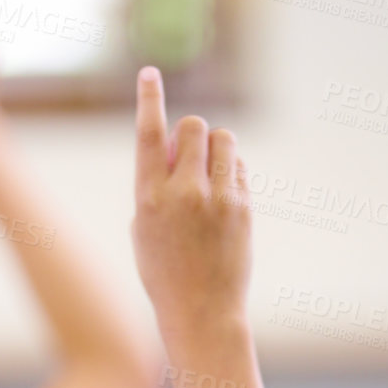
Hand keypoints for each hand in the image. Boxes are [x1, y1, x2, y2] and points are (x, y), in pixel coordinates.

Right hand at [132, 69, 251, 344]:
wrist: (201, 313)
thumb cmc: (165, 274)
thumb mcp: (144, 231)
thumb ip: (155, 186)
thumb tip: (173, 149)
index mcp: (149, 199)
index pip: (148, 136)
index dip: (148, 99)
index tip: (149, 73)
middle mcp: (183, 193)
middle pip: (193, 127)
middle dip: (191, 136)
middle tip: (188, 162)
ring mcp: (217, 198)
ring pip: (223, 139)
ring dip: (214, 149)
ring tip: (207, 179)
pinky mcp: (243, 206)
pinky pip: (239, 167)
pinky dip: (230, 174)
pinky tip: (222, 203)